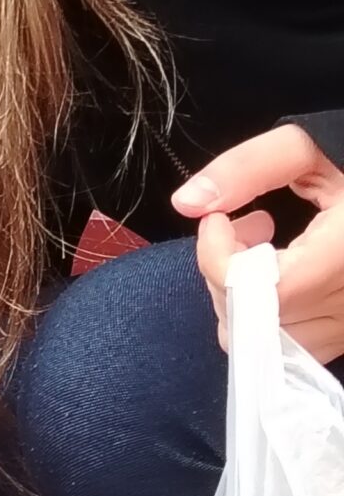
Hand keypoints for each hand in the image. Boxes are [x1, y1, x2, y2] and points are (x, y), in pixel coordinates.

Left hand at [172, 124, 343, 360]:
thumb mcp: (309, 149)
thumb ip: (247, 167)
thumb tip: (187, 203)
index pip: (260, 290)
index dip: (219, 256)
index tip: (217, 218)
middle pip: (251, 321)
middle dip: (224, 271)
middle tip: (241, 226)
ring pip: (262, 342)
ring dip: (240, 296)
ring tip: (260, 247)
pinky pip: (287, 347)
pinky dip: (264, 316)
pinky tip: (277, 272)